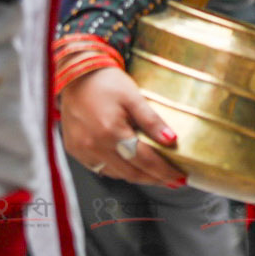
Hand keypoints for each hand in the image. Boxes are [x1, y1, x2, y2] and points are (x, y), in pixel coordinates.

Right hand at [58, 67, 185, 187]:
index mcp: (111, 132)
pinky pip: (100, 169)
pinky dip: (118, 171)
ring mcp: (82, 151)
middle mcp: (95, 146)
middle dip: (154, 179)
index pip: (144, 160)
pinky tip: (130, 166)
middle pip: (131, 173)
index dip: (164, 171)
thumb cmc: (106, 82)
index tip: (179, 177)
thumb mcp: (133, 97)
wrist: (76, 75)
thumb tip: (171, 140)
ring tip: (155, 175)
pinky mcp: (75, 150)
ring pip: (116, 174)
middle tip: (172, 181)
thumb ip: (152, 120)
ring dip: (138, 176)